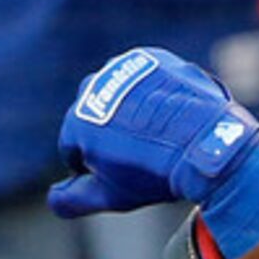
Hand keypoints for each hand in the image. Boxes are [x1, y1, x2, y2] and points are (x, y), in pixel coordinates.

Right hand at [50, 48, 258, 220]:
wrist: (204, 141)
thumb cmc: (153, 173)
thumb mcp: (110, 195)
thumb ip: (72, 199)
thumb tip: (53, 198)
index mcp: (76, 120)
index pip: (73, 148)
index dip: (94, 167)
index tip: (121, 174)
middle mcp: (92, 85)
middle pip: (95, 117)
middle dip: (110, 135)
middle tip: (141, 156)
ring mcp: (123, 68)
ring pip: (120, 95)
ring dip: (131, 111)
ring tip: (158, 135)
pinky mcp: (153, 58)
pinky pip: (147, 79)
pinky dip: (154, 93)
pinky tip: (171, 114)